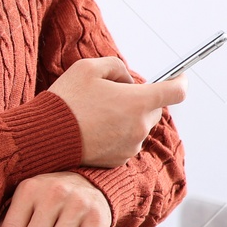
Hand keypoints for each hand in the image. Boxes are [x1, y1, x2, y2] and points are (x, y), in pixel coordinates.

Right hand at [46, 56, 185, 167]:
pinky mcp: (119, 159)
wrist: (46, 136)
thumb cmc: (67, 100)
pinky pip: (127, 141)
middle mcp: (140, 126)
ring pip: (139, 126)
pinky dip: (117, 133)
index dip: (180, 82)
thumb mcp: (88, 67)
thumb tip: (128, 82)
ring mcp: (131, 145)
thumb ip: (117, 67)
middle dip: (141, 100)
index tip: (179, 77)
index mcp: (137, 102)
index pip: (175, 92)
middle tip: (113, 94)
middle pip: (155, 109)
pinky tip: (94, 128)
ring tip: (97, 112)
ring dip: (128, 117)